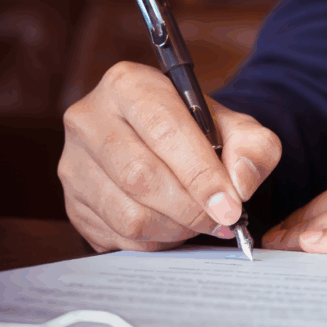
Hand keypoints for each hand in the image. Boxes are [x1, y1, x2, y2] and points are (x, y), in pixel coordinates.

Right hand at [59, 61, 281, 252]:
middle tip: (223, 220)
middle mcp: (89, 119)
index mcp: (128, 84)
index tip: (231, 205)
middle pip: (140, 177)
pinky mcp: (72, 203)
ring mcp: (72, 163)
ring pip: (128, 215)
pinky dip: (156, 242)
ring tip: (199, 220)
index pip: (163, 131)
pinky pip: (118, 237)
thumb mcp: (237, 127)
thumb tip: (240, 184)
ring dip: (175, 229)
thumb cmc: (201, 131)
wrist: (169, 143)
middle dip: (191, 208)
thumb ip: (254, 147)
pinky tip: (174, 226)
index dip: (200, 174)